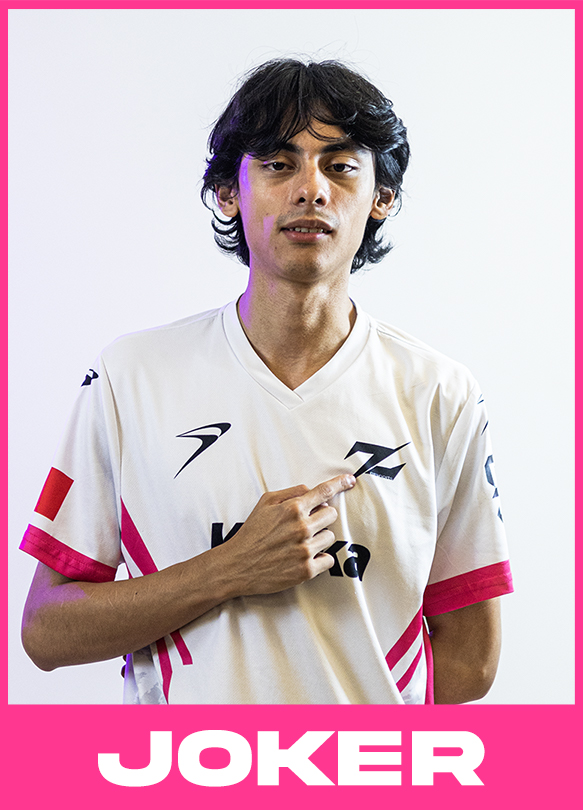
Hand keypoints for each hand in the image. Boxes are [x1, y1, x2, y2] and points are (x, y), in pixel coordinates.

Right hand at [218, 474, 355, 595]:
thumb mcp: (265, 503)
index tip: (350, 480)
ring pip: (331, 537)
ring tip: (300, 543)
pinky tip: (304, 557)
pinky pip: (329, 560)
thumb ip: (290, 493)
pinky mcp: (306, 570)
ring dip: (319, 539)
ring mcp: (305, 550)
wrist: (237, 565)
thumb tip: (310, 490)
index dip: (340, 483)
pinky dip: (320, 559)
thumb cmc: (251, 533)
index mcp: (293, 508)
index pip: (324, 491)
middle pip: (332, 514)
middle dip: (322, 517)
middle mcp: (302, 527)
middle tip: (306, 524)